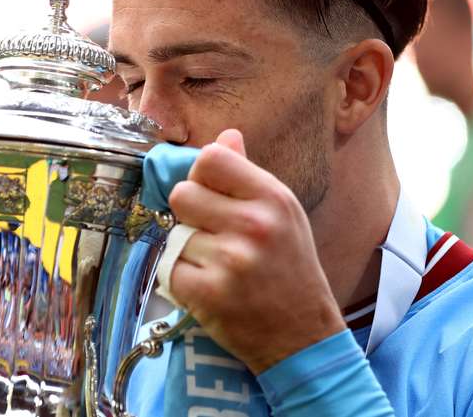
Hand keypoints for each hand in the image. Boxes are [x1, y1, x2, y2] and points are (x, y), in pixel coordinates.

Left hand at [167, 129, 345, 372]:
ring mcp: (230, 260)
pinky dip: (181, 280)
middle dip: (189, 213)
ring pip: (175, 235)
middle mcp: (253, 224)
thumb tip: (226, 136)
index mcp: (272, 197)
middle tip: (211, 234)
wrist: (304, 337)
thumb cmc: (290, 268)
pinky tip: (208, 287)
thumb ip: (248, 175)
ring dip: (188, 251)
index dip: (202, 175)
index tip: (210, 194)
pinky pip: (169, 269)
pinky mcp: (208, 294)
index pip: (211, 158)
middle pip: (182, 193)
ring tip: (218, 267)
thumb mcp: (282, 213)